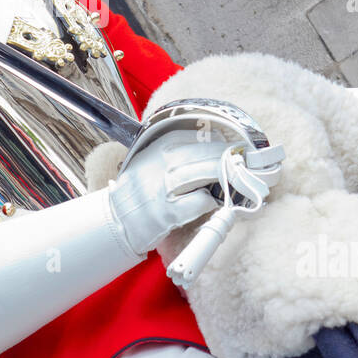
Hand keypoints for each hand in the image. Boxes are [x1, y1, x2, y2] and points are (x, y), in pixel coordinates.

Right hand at [107, 130, 230, 255]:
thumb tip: (210, 147)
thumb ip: (172, 154)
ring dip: (223, 174)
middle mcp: (158, 166)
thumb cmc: (137, 192)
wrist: (116, 222)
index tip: (228, 143)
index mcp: (154, 150)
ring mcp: (161, 190)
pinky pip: (197, 202)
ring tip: (236, 176)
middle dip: (225, 156)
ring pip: (201, 174)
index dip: (213, 139)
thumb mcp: (148, 163)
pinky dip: (210, 200)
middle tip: (241, 160)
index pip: (189, 136)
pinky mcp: (166, 214)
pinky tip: (215, 201)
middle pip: (200, 153)